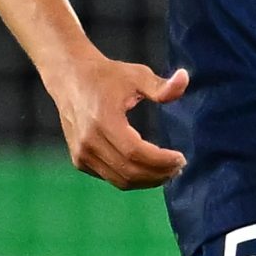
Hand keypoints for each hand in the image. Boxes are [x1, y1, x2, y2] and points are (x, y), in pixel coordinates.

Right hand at [44, 53, 188, 187]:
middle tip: (178, 168)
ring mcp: (81, 154)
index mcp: (103, 120)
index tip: (181, 158)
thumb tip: (184, 79)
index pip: (135, 152)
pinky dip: (131, 178)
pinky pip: (109, 176)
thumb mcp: (136, 75)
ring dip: (146, 181)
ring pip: (119, 180)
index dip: (160, 160)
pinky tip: (147, 169)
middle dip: (157, 174)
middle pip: (128, 171)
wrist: (70, 78)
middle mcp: (88, 142)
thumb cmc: (107, 76)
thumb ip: (160, 85)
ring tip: (167, 172)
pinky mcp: (79, 160)